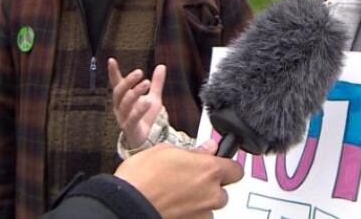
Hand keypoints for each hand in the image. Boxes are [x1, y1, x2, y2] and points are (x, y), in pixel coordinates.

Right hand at [109, 58, 165, 148]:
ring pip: (125, 103)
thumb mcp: (154, 98)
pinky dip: (139, 110)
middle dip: (128, 81)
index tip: (111, 60)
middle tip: (139, 72)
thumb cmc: (146, 118)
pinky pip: (132, 118)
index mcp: (124, 99)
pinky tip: (147, 102)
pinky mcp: (130, 128)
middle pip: (119, 92)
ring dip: (135, 92)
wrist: (147, 139)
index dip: (113, 73)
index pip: (117, 84)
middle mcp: (120, 107)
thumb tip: (162, 66)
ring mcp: (123, 118)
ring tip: (147, 83)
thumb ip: (157, 83)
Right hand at [114, 142, 243, 218]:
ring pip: (208, 208)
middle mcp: (211, 194)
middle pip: (222, 191)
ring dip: (198, 202)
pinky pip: (196, 218)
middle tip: (189, 181)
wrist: (124, 206)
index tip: (217, 165)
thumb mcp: (165, 151)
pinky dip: (188, 214)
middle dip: (210, 187)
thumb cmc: (140, 178)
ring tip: (176, 196)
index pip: (235, 170)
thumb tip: (208, 148)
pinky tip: (172, 207)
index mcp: (209, 170)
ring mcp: (202, 214)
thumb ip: (194, 151)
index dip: (226, 167)